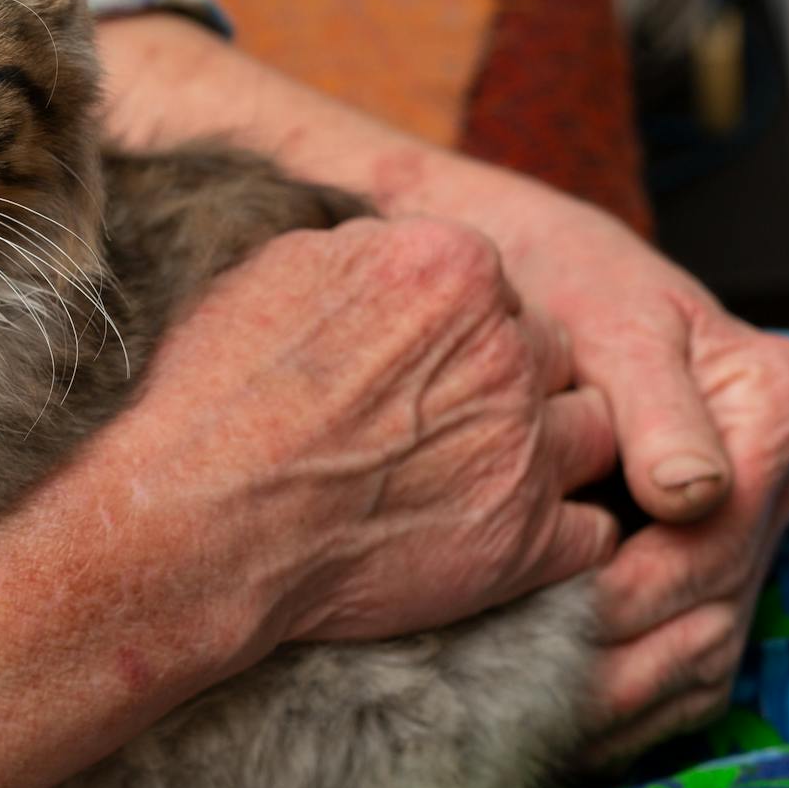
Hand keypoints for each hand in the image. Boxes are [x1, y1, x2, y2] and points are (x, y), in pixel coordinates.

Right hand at [51, 214, 620, 682]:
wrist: (195, 521)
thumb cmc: (212, 399)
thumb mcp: (269, 274)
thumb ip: (357, 253)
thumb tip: (379, 247)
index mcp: (448, 266)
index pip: (496, 285)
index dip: (455, 330)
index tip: (411, 365)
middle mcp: (504, 348)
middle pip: (551, 351)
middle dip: (507, 383)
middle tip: (438, 423)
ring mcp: (524, 447)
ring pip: (593, 431)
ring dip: (547, 450)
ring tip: (480, 476)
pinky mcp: (527, 541)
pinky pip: (592, 530)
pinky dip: (556, 534)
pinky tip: (498, 533)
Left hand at [486, 193, 788, 758]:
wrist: (535, 274)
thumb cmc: (559, 282)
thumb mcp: (605, 320)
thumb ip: (651, 407)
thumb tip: (690, 496)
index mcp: (774, 400)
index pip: (718, 529)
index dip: (638, 583)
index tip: (556, 611)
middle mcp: (782, 471)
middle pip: (716, 600)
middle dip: (621, 655)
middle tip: (522, 694)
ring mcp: (752, 526)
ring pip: (709, 645)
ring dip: (624, 698)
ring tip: (529, 724)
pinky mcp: (711, 562)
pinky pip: (691, 658)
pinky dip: (629, 701)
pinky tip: (555, 723)